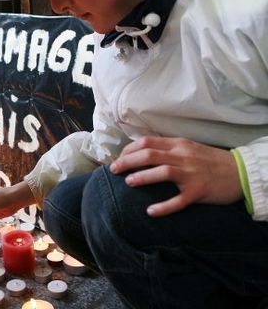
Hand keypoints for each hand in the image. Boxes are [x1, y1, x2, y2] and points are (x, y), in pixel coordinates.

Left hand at [110, 136, 241, 216]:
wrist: (240, 172)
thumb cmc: (210, 161)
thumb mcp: (188, 148)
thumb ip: (167, 149)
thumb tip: (140, 153)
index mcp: (178, 145)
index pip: (147, 142)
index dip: (128, 150)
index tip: (118, 159)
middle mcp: (183, 156)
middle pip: (149, 154)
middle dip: (128, 161)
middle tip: (114, 170)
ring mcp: (191, 174)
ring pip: (162, 171)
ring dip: (142, 177)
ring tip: (128, 183)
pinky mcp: (199, 191)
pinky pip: (179, 200)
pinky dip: (164, 206)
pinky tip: (151, 211)